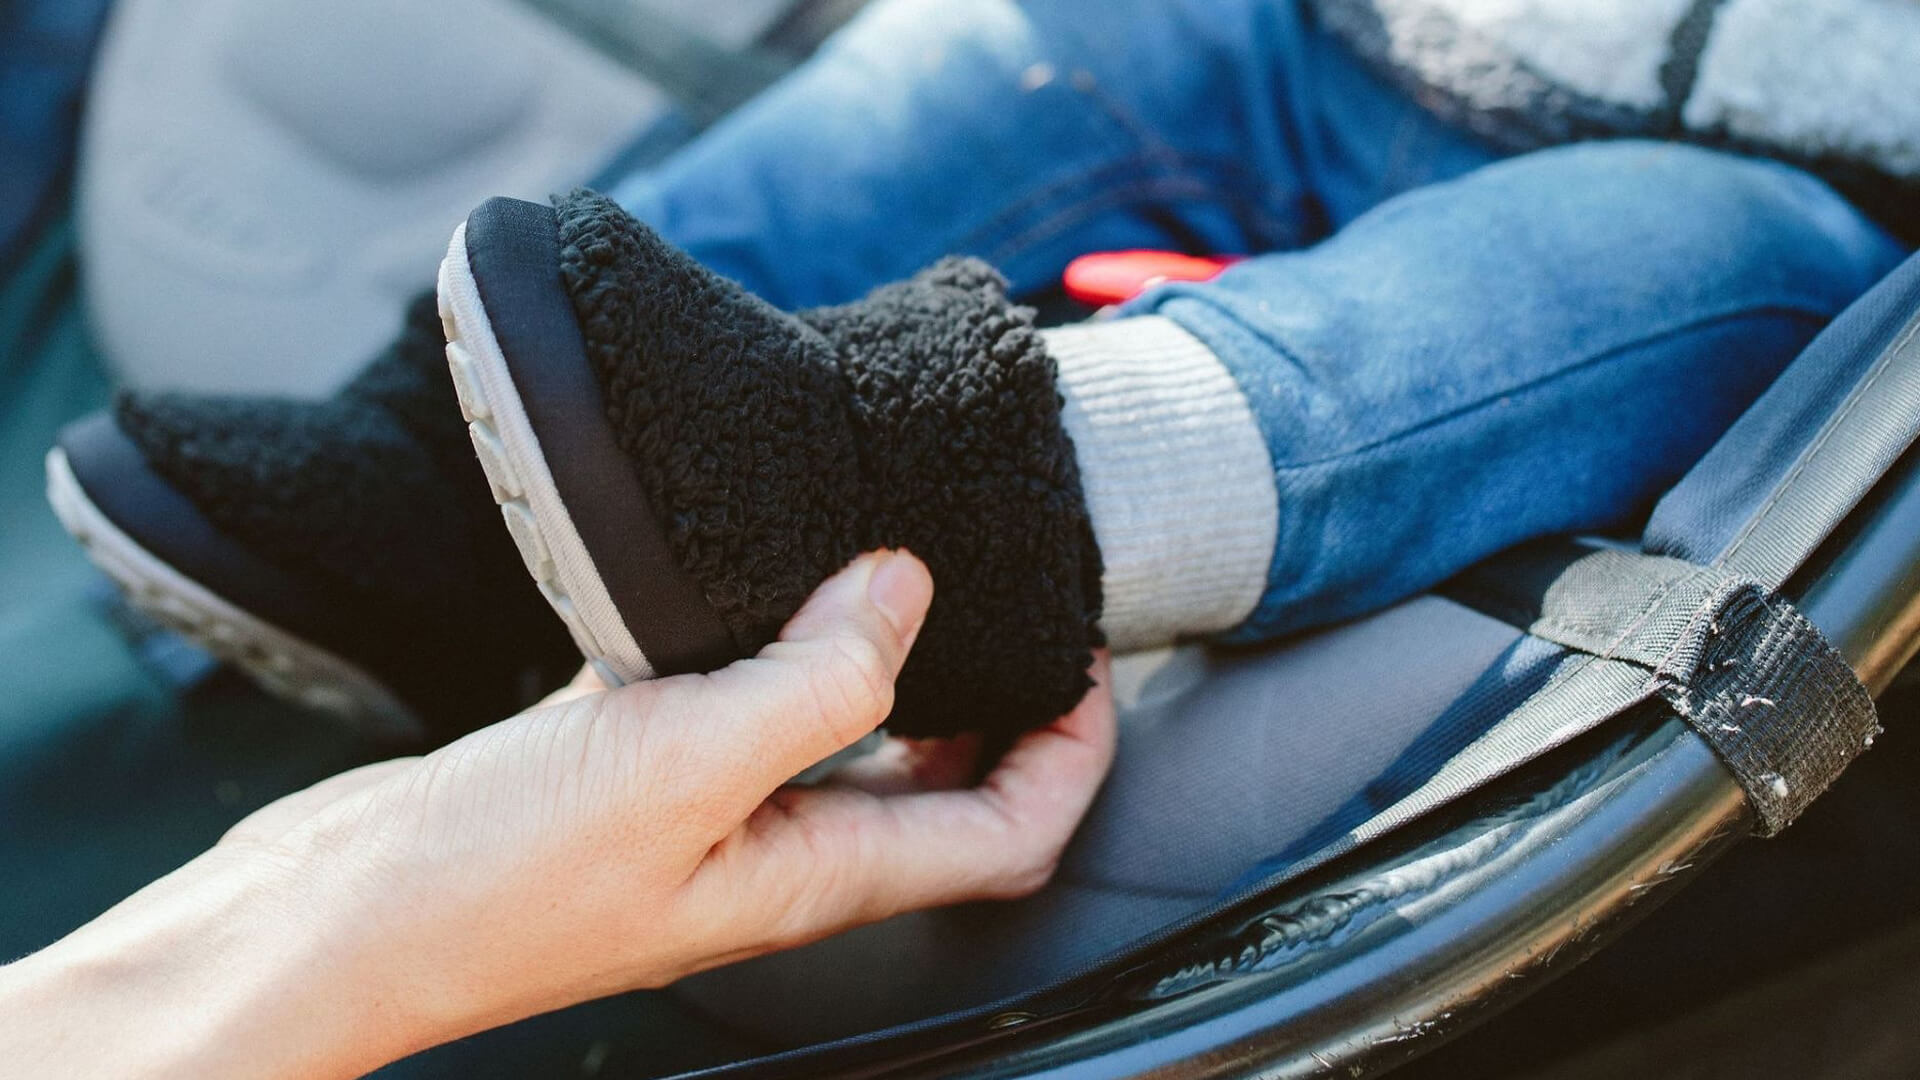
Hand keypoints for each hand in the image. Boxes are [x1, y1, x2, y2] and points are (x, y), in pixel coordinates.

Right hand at [0, 551, 1115, 1078]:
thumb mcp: (680, 768)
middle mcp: (777, 844)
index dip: (1071, 749)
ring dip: (882, 655)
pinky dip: (768, 635)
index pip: (1007, 830)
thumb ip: (811, 682)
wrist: (335, 915)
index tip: (1089, 653)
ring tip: (900, 563)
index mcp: (817, 867)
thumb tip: (905, 592)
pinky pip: (735, 694)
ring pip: (838, 730)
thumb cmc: (492, 881)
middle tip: (1014, 596)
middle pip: (939, 783)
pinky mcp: (632, 763)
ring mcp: (705, 805)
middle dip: (995, 696)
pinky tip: (756, 570)